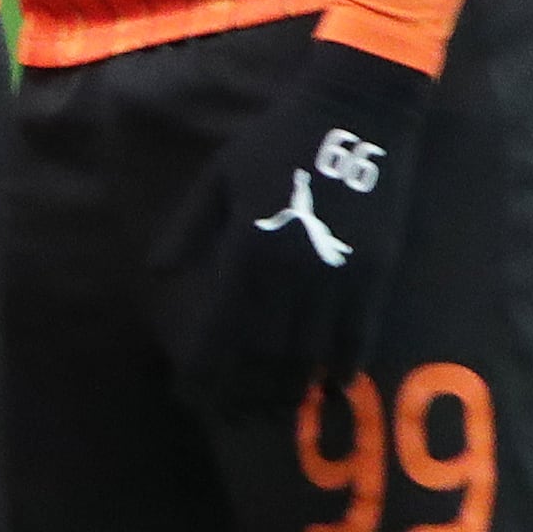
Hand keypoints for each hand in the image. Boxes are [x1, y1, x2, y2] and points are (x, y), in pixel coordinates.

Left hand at [159, 34, 437, 413]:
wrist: (355, 114)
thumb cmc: (277, 142)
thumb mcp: (218, 178)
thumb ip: (189, 229)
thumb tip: (157, 273)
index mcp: (248, 248)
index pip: (221, 326)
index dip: (206, 367)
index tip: (190, 395)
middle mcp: (291, 270)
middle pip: (264, 349)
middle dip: (244, 388)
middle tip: (231, 416)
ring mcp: (337, 273)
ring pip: (309, 348)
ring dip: (290, 385)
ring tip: (274, 411)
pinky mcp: (374, 269)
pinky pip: (358, 330)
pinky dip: (344, 362)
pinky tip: (332, 384)